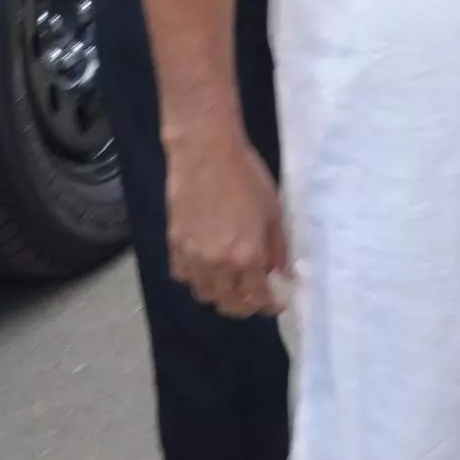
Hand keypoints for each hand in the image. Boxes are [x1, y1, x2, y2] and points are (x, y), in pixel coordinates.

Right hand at [164, 123, 288, 318]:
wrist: (206, 153)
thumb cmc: (247, 177)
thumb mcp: (274, 213)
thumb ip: (278, 249)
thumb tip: (284, 274)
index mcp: (247, 257)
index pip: (257, 299)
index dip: (269, 306)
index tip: (277, 302)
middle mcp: (217, 264)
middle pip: (228, 304)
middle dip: (246, 306)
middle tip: (257, 296)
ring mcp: (192, 256)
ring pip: (204, 294)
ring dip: (220, 295)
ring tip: (232, 283)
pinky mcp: (174, 243)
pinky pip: (183, 275)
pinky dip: (196, 279)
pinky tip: (207, 268)